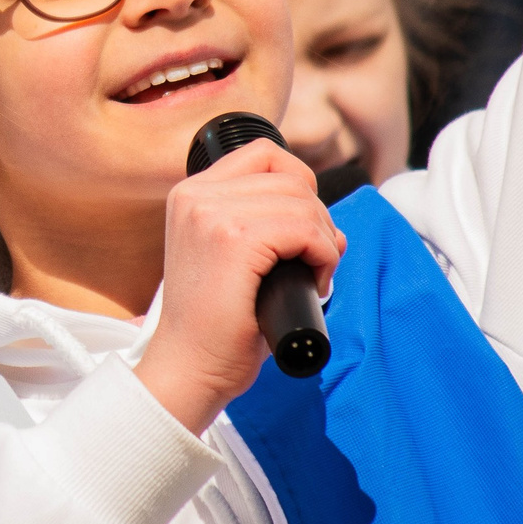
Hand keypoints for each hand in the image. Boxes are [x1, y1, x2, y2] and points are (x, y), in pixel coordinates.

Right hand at [136, 142, 343, 437]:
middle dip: (318, 220)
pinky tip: (315, 282)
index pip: (265, 154)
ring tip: (313, 276)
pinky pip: (305, 230)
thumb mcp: (232, 260)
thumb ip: (269, 228)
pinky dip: (324, 255)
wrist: (190, 368)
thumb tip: (333, 226)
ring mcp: (213, 216)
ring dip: (323, 241)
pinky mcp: (234, 241)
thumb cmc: (217, 326)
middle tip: (313, 263)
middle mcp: (196, 197)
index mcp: (191, 195)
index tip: (303, 229)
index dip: (300, 185)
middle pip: (292, 178)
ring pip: (303, 203)